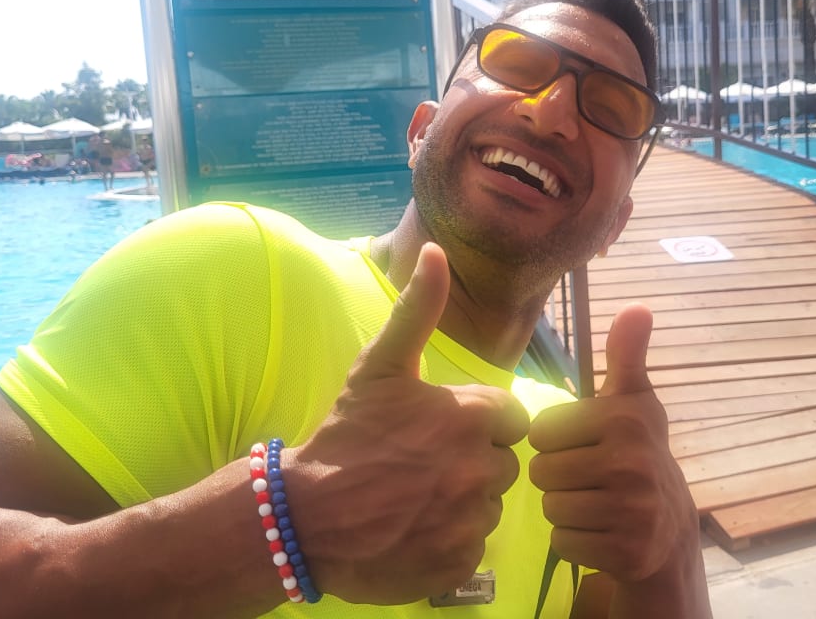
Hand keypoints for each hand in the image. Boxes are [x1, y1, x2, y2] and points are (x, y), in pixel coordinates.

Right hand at [284, 243, 529, 604]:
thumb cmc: (346, 435)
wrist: (304, 514)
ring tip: (415, 498)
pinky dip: (449, 540)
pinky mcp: (461, 562)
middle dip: (472, 463)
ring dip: (462, 503)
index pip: (511, 420)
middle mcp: (483, 467)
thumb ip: (417, 309)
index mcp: (474, 416)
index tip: (441, 432)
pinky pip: (472, 546)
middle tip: (423, 466)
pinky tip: (413, 528)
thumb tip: (437, 252)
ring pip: (488, 507)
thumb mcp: (381, 366)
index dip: (479, 425)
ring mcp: (472, 519)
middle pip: (503, 464)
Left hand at [528, 304, 694, 582]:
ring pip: (550, 506)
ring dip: (565, 509)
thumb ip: (627, 356)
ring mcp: (631, 509)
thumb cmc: (639, 456)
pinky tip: (601, 533)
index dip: (556, 442)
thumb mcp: (635, 404)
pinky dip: (575, 541)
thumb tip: (638, 306)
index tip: (584, 447)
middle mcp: (631, 461)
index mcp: (625, 418)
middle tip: (590, 480)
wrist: (670, 532)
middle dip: (558, 478)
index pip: (542, 431)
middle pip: (542, 470)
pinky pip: (563, 541)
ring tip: (595, 505)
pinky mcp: (625, 550)